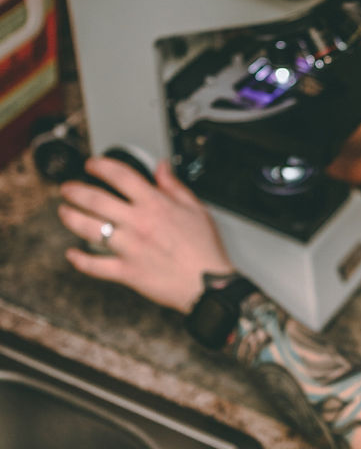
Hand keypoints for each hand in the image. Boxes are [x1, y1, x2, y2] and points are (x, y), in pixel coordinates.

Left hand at [58, 157, 234, 313]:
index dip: (101, 166)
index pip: (121, 176)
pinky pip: (95, 266)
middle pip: (96, 200)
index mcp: (155, 205)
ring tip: (64, 212)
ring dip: (71, 218)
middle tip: (67, 188)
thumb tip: (162, 167)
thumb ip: (174, 186)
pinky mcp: (126, 271)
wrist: (208, 284)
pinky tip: (72, 253)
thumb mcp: (196, 209)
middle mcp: (138, 223)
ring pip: (90, 229)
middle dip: (75, 191)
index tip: (92, 165)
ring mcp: (129, 248)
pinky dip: (80, 260)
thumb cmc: (204, 249)